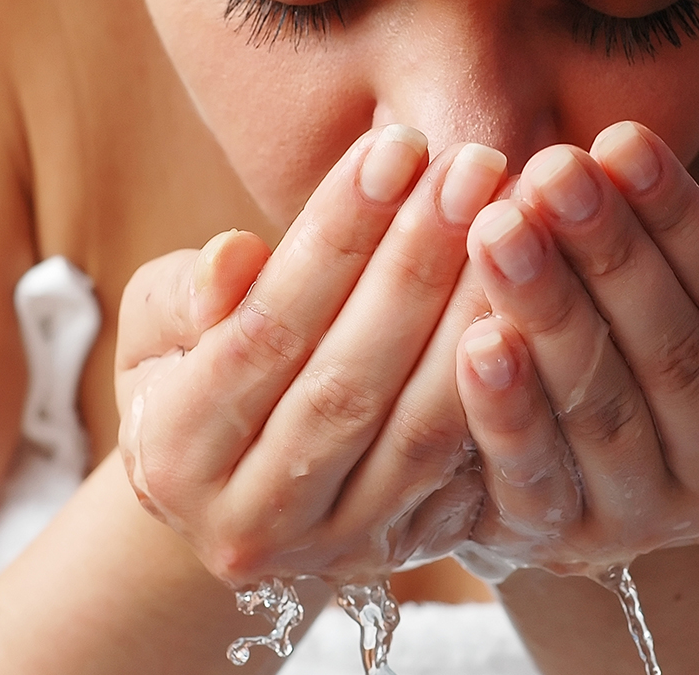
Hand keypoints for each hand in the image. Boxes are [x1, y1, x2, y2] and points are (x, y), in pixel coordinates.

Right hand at [114, 126, 508, 585]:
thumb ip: (185, 294)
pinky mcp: (411, 550)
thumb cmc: (195, 371)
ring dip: (473, 315)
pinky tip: (537, 296)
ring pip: (421, 430)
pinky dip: (509, 381)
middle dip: (417, 263)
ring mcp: (338, 549)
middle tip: (477, 164)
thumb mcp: (160, 328)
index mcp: (172, 459)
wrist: (239, 488)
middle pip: (348, 383)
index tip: (395, 147)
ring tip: (518, 216)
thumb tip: (233, 259)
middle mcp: (253, 522)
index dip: (334, 238)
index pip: (264, 332)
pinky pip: (471, 465)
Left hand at [452, 121, 698, 573]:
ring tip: (499, 228)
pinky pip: (532, 473)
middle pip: (674, 355)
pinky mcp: (554, 542)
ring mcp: (642, 522)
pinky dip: (506, 408)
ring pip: (602, 407)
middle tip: (552, 169)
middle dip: (610, 253)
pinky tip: (475, 339)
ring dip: (550, 311)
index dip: (683, 222)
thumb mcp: (698, 307)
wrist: (565, 474)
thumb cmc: (638, 353)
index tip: (622, 139)